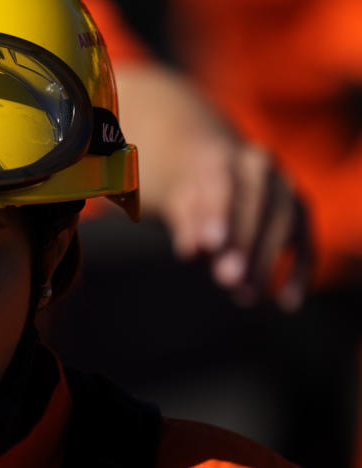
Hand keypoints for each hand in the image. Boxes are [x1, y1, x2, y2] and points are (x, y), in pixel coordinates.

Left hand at [116, 65, 310, 309]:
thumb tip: (193, 251)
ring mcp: (283, 185)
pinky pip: (304, 239)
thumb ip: (184, 219)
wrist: (208, 162)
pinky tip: (287, 302)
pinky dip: (298, 271)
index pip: (219, 184)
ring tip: (246, 297)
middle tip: (227, 281)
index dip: (216, 214)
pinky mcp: (298, 209)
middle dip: (243, 244)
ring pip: (284, 222)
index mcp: (219, 155)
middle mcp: (257, 164)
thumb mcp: (172, 197)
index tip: (209, 246)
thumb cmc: (182, 186)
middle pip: (256, 204)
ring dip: (267, 262)